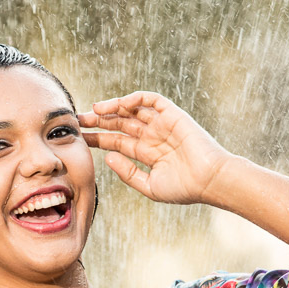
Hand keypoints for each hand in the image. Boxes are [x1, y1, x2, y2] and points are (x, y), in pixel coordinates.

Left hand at [78, 91, 236, 204]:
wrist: (210, 180)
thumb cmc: (184, 189)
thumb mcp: (149, 186)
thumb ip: (128, 173)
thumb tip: (108, 157)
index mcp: (147, 153)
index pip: (116, 141)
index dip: (97, 138)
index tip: (78, 137)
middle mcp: (153, 136)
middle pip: (120, 123)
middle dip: (98, 121)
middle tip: (77, 119)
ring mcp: (162, 124)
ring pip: (132, 110)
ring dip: (112, 107)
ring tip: (94, 110)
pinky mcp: (173, 114)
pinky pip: (151, 100)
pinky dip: (135, 98)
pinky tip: (118, 104)